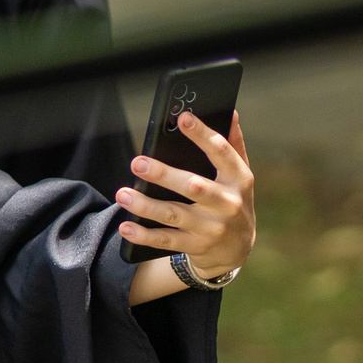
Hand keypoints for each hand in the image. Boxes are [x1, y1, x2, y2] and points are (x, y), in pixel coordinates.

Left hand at [117, 111, 255, 277]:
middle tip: (137, 163)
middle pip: (194, 187)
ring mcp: (211, 228)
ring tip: (123, 194)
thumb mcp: (239, 175)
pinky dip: (144, 236)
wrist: (238, 249)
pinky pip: (166, 241)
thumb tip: (231, 112)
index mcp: (238, 179)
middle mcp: (227, 204)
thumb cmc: (233, 201)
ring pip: (174, 215)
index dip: (202, 135)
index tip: (182, 118)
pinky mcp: (196, 246)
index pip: (221, 152)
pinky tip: (126, 226)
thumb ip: (233, 144)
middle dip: (164, 175)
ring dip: (146, 206)